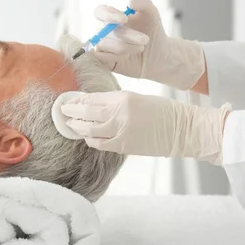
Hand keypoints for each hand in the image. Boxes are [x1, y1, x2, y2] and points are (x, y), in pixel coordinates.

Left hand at [60, 91, 229, 164]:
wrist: (183, 129)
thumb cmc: (162, 111)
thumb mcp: (136, 98)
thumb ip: (114, 101)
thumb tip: (92, 104)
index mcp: (123, 98)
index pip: (92, 99)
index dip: (76, 101)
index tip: (66, 101)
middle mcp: (120, 114)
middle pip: (86, 114)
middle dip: (71, 113)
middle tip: (61, 112)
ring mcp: (121, 131)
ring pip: (89, 130)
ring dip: (77, 127)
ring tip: (70, 124)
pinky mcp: (124, 146)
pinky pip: (100, 143)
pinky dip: (91, 140)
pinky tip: (87, 137)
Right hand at [94, 0, 205, 90]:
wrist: (158, 55)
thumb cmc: (152, 31)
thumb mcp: (151, 14)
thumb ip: (142, 2)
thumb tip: (129, 1)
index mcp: (111, 16)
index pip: (100, 12)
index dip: (109, 15)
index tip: (125, 19)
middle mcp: (102, 30)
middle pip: (105, 31)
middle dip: (128, 35)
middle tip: (145, 40)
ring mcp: (101, 46)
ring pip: (105, 45)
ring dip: (127, 46)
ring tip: (140, 47)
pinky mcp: (102, 61)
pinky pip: (104, 58)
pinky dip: (119, 56)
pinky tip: (128, 56)